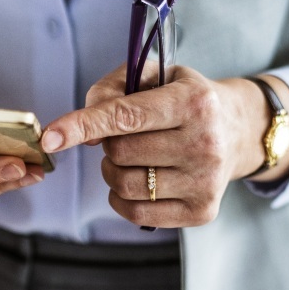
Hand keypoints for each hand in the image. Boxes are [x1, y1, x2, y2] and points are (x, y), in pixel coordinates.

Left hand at [41, 64, 288, 228]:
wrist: (239, 130)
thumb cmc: (183, 100)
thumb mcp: (155, 76)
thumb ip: (111, 90)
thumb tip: (85, 133)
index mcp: (192, 102)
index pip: (125, 116)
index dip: (81, 126)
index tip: (49, 137)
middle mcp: (204, 143)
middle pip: (119, 153)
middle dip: (108, 144)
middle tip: (125, 136)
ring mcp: (205, 181)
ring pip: (124, 185)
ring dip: (112, 172)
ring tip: (132, 158)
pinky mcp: (202, 211)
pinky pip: (136, 212)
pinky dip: (122, 199)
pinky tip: (137, 181)